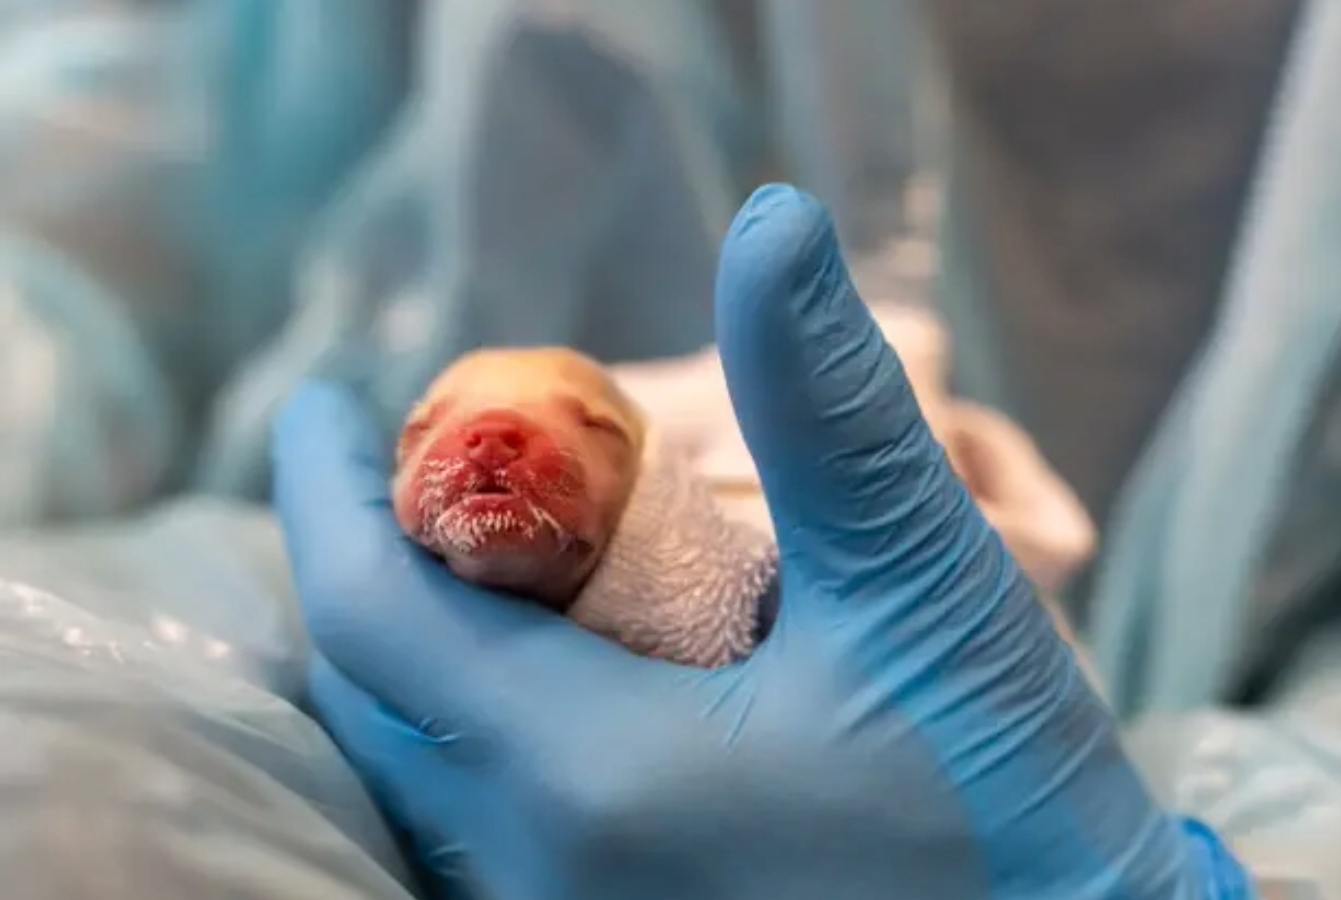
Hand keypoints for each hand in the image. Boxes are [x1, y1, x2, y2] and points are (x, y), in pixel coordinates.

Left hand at [274, 184, 1251, 898]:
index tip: (324, 402)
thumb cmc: (1010, 801)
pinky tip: (534, 669)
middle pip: (376, 695)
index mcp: (583, 775)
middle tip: (400, 459)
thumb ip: (831, 409)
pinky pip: (476, 822)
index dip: (333, 493)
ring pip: (418, 767)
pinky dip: (468, 722)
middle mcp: (539, 869)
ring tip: (457, 546)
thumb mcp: (925, 587)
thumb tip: (772, 229)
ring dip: (414, 647)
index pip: (375, 614)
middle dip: (366, 563)